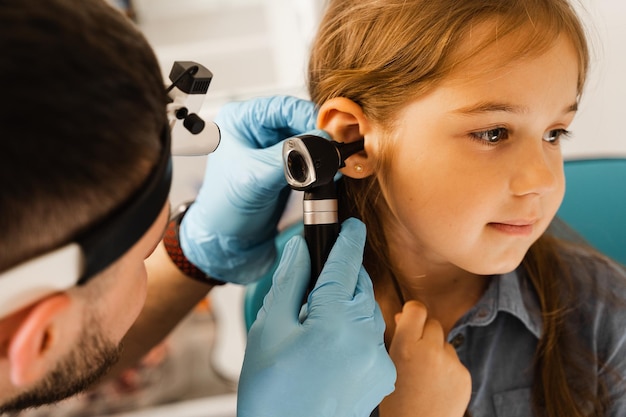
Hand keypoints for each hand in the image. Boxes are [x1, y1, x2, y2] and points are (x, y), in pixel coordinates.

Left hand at [179, 95, 316, 282]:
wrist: (227, 243)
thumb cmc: (224, 209)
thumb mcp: (255, 179)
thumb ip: (288, 158)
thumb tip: (320, 142)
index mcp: (241, 121)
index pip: (282, 106)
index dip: (308, 115)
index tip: (328, 131)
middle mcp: (256, 130)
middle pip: (298, 120)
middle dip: (319, 134)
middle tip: (336, 146)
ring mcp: (272, 149)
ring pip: (307, 139)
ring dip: (321, 149)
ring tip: (334, 159)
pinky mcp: (284, 168)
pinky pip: (308, 158)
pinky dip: (320, 163)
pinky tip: (329, 169)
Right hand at [237, 218, 395, 416]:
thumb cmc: (272, 393)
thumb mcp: (268, 330)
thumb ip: (290, 283)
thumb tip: (301, 251)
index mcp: (335, 322)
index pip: (346, 264)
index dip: (347, 239)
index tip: (350, 224)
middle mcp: (366, 339)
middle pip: (359, 286)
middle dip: (342, 275)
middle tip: (314, 284)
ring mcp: (378, 359)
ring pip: (368, 311)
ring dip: (348, 303)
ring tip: (316, 321)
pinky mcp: (381, 375)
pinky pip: (372, 337)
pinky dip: (355, 330)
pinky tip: (330, 345)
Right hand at [379, 301, 471, 416]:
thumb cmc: (396, 403)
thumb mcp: (388, 366)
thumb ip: (398, 339)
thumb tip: (406, 316)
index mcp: (406, 347)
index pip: (417, 309)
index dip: (412, 312)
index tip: (409, 319)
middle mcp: (431, 350)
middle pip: (433, 323)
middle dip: (425, 333)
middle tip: (415, 353)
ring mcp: (451, 363)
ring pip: (444, 343)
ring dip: (436, 351)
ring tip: (424, 375)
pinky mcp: (464, 375)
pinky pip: (455, 361)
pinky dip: (447, 368)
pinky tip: (436, 385)